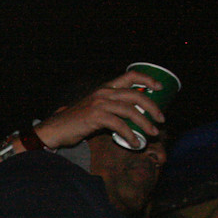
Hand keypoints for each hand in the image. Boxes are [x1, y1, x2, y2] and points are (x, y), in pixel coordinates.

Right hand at [35, 70, 164, 150]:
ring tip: (152, 133)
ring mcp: (99, 104)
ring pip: (130, 111)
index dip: (148, 79)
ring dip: (145, 123)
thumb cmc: (77, 120)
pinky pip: (119, 125)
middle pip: (136, 94)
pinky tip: (135, 142)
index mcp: (105, 88)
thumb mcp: (96, 108)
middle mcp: (103, 92)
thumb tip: (137, 116)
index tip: (160, 88)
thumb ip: (113, 108)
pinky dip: (130, 135)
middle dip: (153, 107)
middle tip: (161, 119)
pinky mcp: (95, 117)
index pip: (130, 75)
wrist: (56, 128)